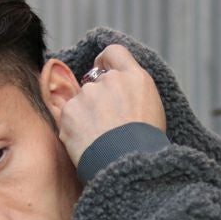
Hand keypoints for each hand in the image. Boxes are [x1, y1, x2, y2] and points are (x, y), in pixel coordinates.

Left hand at [57, 44, 166, 166]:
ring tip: (99, 140)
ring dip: (85, 116)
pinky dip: (74, 130)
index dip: (104, 62)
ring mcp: (88, 95)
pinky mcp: (69, 112)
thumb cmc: (145, 146)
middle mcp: (110, 81)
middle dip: (97, 100)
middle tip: (106, 125)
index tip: (101, 71)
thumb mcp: (152, 111)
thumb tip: (119, 92)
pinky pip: (68, 118)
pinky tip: (86, 145)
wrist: (128, 167)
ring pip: (81, 101)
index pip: (114, 52)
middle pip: (95, 82)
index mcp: (135, 78)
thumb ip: (133, 93)